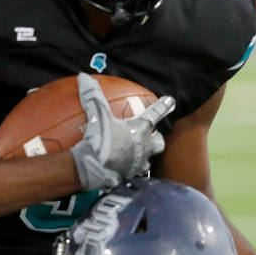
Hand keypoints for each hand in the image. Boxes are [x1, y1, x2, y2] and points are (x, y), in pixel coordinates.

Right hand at [69, 72, 174, 189]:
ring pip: (149, 160)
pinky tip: (122, 170)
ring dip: (145, 156)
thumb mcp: (96, 114)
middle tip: (151, 136)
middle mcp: (145, 147)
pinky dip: (130, 170)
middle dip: (157, 138)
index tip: (171, 101)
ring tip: (137, 155)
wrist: (93, 168)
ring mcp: (139, 164)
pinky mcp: (130, 177)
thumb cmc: (99, 139)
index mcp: (140, 129)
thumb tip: (84, 77)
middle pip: (159, 142)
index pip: (155, 114)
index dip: (163, 106)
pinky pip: (134, 173)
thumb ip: (92, 95)